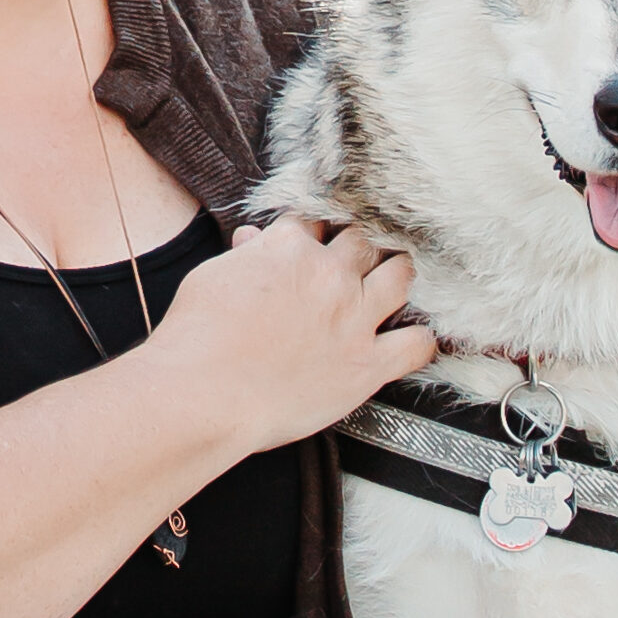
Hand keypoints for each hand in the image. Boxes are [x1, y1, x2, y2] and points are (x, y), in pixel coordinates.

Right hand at [150, 216, 436, 454]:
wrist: (204, 394)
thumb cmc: (196, 337)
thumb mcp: (212, 278)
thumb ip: (243, 257)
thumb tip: (252, 241)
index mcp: (290, 249)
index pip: (314, 224)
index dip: (313, 234)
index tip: (312, 245)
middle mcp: (330, 276)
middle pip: (362, 242)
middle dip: (358, 247)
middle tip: (354, 260)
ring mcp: (354, 319)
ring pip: (399, 277)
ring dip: (398, 274)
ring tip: (394, 279)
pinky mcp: (368, 365)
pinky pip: (416, 346)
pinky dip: (421, 340)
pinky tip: (414, 340)